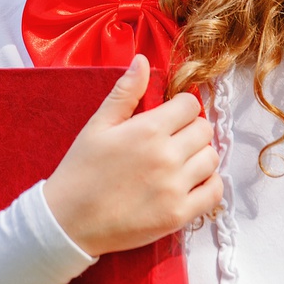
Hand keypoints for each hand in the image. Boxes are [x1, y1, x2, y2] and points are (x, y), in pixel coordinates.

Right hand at [42, 57, 220, 256]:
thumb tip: (143, 61)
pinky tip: (190, 183)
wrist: (68, 221)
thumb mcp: (97, 126)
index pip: (190, 104)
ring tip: (180, 162)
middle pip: (204, 130)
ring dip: (200, 157)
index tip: (169, 117)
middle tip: (172, 140)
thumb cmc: (80, 171)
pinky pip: (214, 192)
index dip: (180, 107)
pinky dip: (208, 185)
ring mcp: (175, 188)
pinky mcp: (179, 215)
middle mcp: (167, 157)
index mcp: (148, 130)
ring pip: (211, 159)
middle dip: (191, 130)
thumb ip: (125, 92)